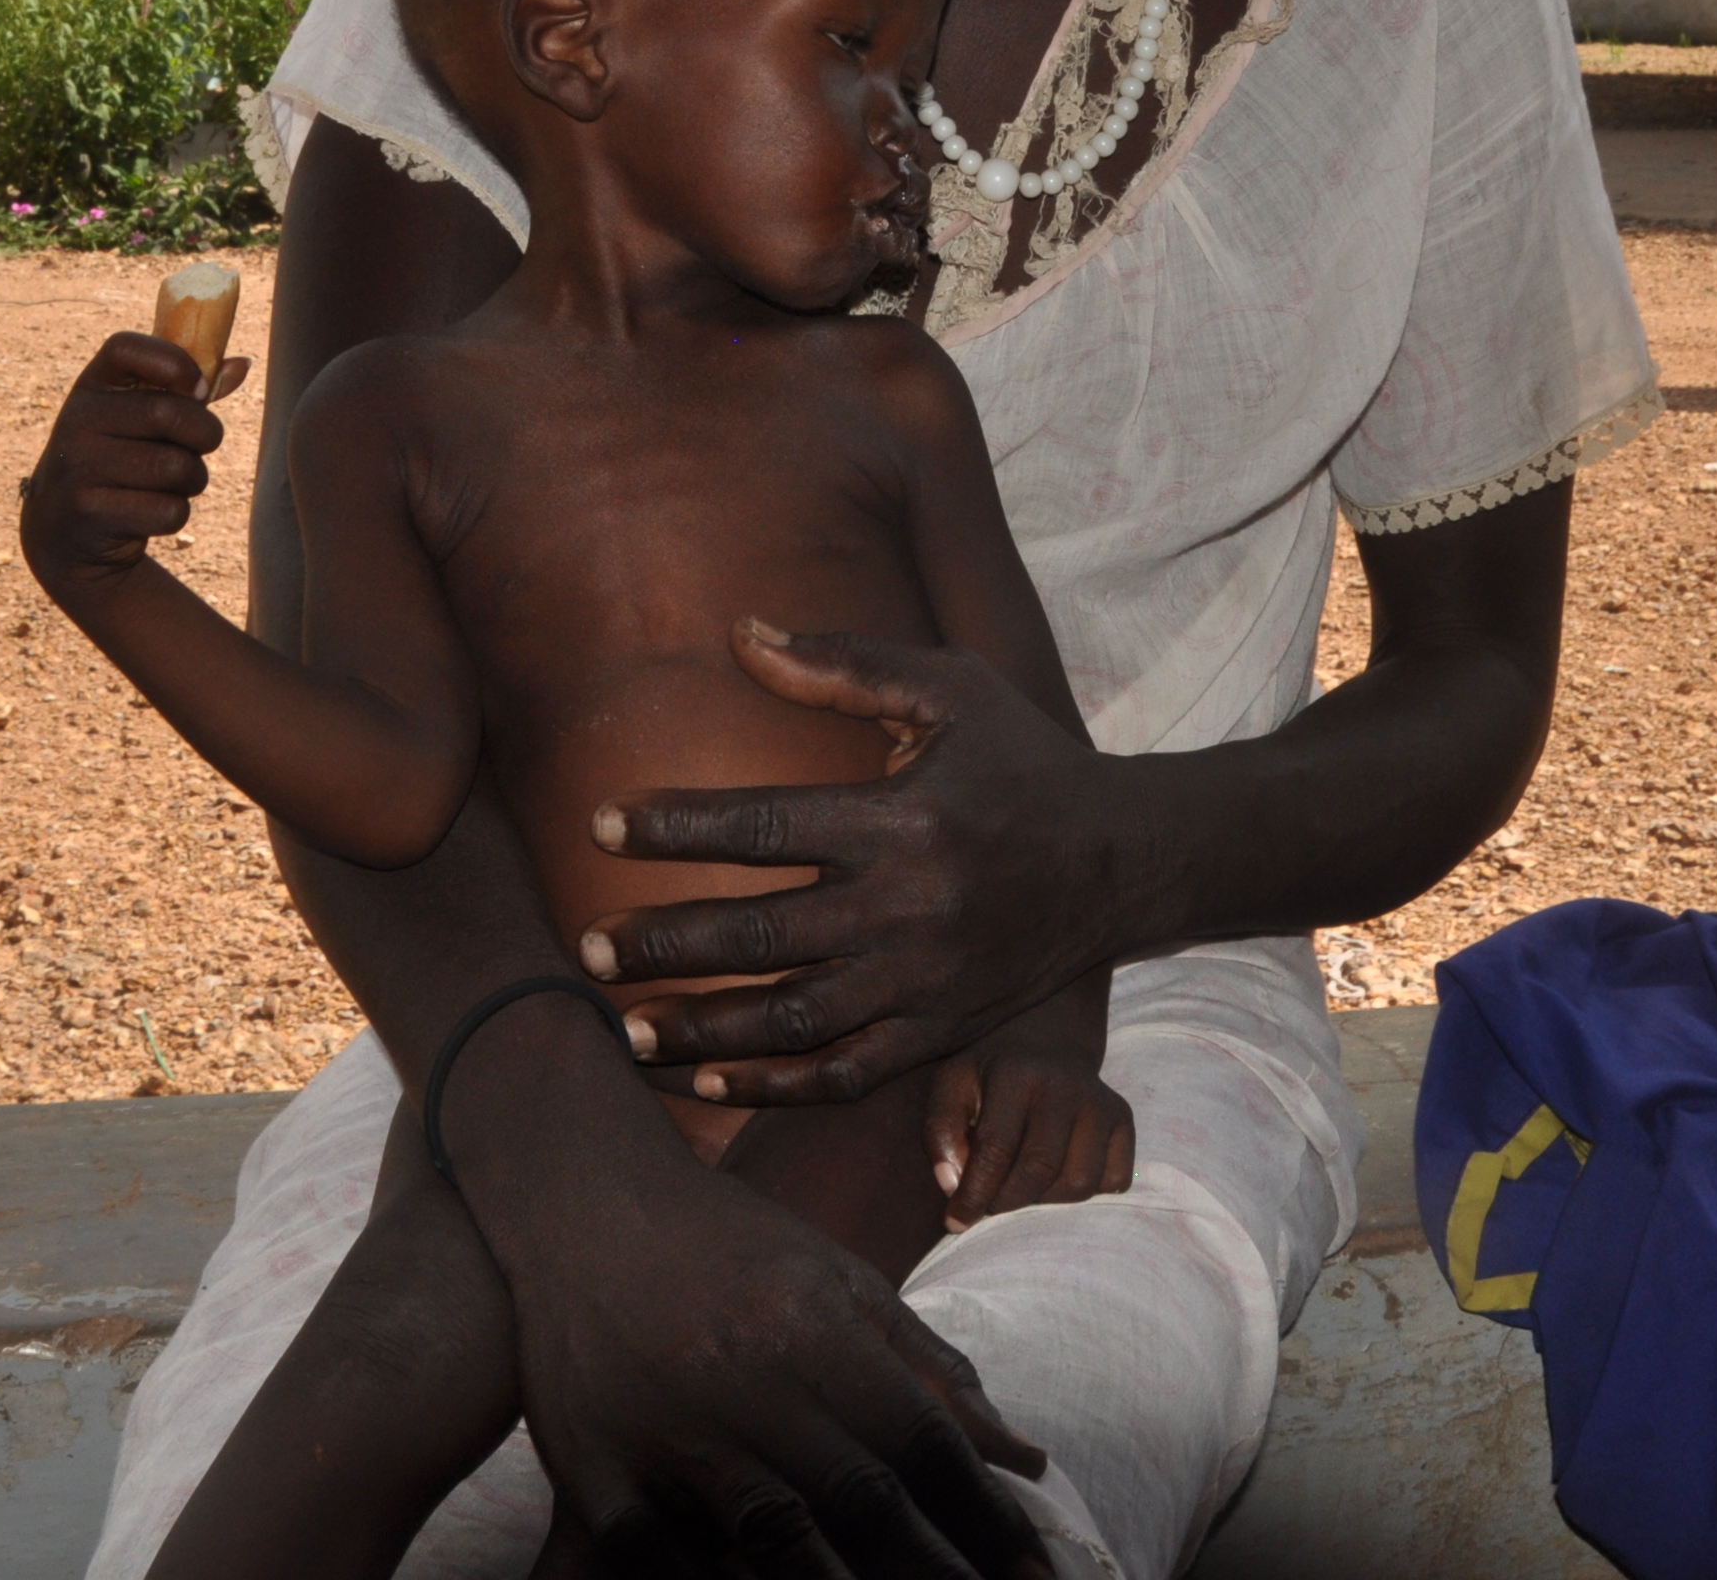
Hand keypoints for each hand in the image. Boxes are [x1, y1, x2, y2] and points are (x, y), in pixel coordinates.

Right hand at [16, 331, 247, 589]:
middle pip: (167, 413)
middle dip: (204, 434)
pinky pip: (168, 511)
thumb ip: (187, 392)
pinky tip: (149, 514)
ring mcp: (78, 467)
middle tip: (199, 446)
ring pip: (175, 467)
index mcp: (91, 386)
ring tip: (171, 483)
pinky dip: (175, 515)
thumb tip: (242, 365)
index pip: (125, 347)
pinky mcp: (90, 513)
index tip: (199, 389)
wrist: (65, 532)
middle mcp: (77, 420)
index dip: (173, 361)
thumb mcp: (140, 419)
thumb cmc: (121, 460)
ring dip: (192, 479)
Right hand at [502, 1131, 1057, 1577]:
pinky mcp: (593, 1466)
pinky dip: (711, 1579)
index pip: (920, 1440)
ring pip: (774, 1535)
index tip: (1036, 1569)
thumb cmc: (729, 1245)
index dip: (983, 1514)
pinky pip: (662, 1554)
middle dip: (933, 1566)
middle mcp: (747, 1376)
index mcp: (815, 1328)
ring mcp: (665, 1424)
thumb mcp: (841, 1281)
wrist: (582, 1202)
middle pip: (861, 1496)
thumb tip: (1026, 1460)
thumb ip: (931, 1371)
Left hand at [582, 628, 1130, 1105]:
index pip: (762, 827)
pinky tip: (707, 1078)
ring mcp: (927, 982)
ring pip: (792, 1022)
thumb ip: (840, 660)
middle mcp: (911, 908)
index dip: (674, 826)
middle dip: (664, 946)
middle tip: (589, 948)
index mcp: (902, 819)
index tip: (600, 823)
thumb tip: (738, 630)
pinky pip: (845, 1075)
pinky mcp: (942, 1033)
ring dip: (701, 1030)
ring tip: (626, 1027)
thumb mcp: (948, 687)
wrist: (1127, 859)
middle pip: (761, 936)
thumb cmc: (1023, 759)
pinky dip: (773, 1086)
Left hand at [926, 1054, 1133, 1231]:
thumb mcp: (952, 1088)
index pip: (996, 1149)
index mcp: (1016, 1074)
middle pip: (1040, 1170)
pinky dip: (1084, 1192)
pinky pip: (1112, 1181)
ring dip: (1046, 1199)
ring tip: (1024, 1184)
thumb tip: (953, 1185)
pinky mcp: (1123, 1119)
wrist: (1046, 1042)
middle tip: (991, 1202)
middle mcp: (1065, 1086)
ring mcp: (1100, 1103)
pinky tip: (1059, 1173)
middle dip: (1009, 1201)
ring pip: (1079, 1183)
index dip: (975, 1194)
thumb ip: (940, 1133)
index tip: (956, 1221)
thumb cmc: (990, 1078)